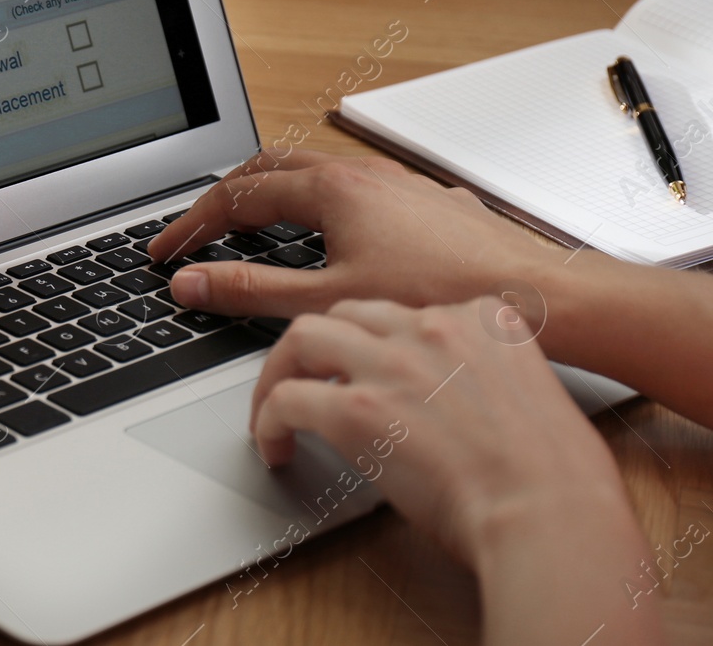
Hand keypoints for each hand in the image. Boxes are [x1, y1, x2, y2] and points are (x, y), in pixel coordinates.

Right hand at [147, 150, 559, 318]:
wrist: (536, 294)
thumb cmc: (440, 296)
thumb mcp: (328, 301)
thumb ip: (250, 291)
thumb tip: (192, 282)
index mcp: (329, 188)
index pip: (235, 196)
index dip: (190, 226)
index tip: (164, 252)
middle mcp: (359, 173)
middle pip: (268, 167)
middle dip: (223, 197)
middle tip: (196, 231)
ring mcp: (394, 182)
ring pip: (314, 172)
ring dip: (271, 194)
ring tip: (250, 227)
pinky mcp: (424, 200)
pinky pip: (355, 188)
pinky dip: (319, 205)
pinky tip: (331, 237)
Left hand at [253, 298, 660, 645]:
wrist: (551, 513)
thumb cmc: (555, 478)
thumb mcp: (529, 396)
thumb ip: (483, 378)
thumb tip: (447, 402)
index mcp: (482, 319)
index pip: (407, 310)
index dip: (381, 340)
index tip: (372, 365)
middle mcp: (431, 327)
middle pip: (349, 311)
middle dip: (324, 345)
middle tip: (309, 377)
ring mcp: (391, 362)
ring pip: (303, 336)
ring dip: (282, 370)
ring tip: (275, 402)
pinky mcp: (356, 408)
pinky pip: (288, 398)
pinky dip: (268, 419)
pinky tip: (274, 444)